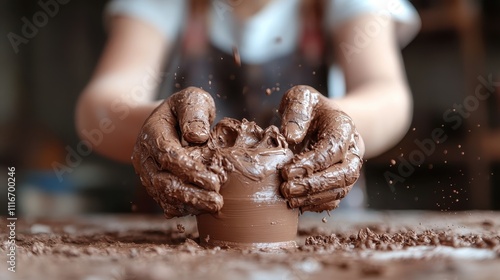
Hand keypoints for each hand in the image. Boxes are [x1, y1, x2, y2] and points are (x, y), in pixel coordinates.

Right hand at [131, 87, 223, 217]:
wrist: (165, 120)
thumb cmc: (185, 109)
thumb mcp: (191, 100)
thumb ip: (194, 114)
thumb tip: (198, 137)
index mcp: (152, 133)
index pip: (167, 155)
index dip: (190, 171)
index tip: (214, 181)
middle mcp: (145, 156)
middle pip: (162, 181)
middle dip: (190, 195)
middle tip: (217, 201)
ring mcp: (146, 172)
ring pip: (162, 195)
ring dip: (188, 204)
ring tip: (213, 207)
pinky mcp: (153, 184)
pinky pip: (164, 201)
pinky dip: (182, 208)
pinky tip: (201, 209)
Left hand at [279, 85, 363, 211]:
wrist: (326, 119)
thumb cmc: (310, 109)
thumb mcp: (301, 98)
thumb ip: (296, 112)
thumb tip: (290, 137)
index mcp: (344, 127)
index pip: (333, 149)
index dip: (311, 163)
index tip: (286, 171)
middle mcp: (353, 150)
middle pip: (344, 174)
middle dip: (315, 185)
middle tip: (286, 189)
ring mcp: (350, 168)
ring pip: (341, 190)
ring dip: (314, 198)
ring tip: (289, 200)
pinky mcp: (341, 182)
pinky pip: (336, 200)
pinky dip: (317, 205)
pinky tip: (297, 205)